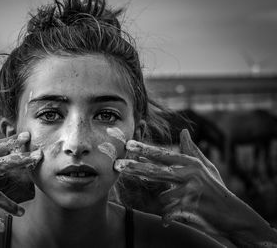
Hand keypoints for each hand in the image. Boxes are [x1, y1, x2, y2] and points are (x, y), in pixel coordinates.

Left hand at [114, 129, 276, 246]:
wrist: (232, 213)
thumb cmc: (215, 188)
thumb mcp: (205, 167)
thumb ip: (191, 150)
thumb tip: (183, 130)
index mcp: (190, 163)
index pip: (162, 155)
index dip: (144, 149)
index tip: (128, 144)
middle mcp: (190, 174)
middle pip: (156, 170)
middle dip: (135, 168)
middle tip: (117, 164)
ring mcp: (191, 191)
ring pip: (163, 195)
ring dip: (165, 201)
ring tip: (172, 202)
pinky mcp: (193, 207)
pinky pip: (171, 212)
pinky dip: (167, 216)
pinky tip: (165, 221)